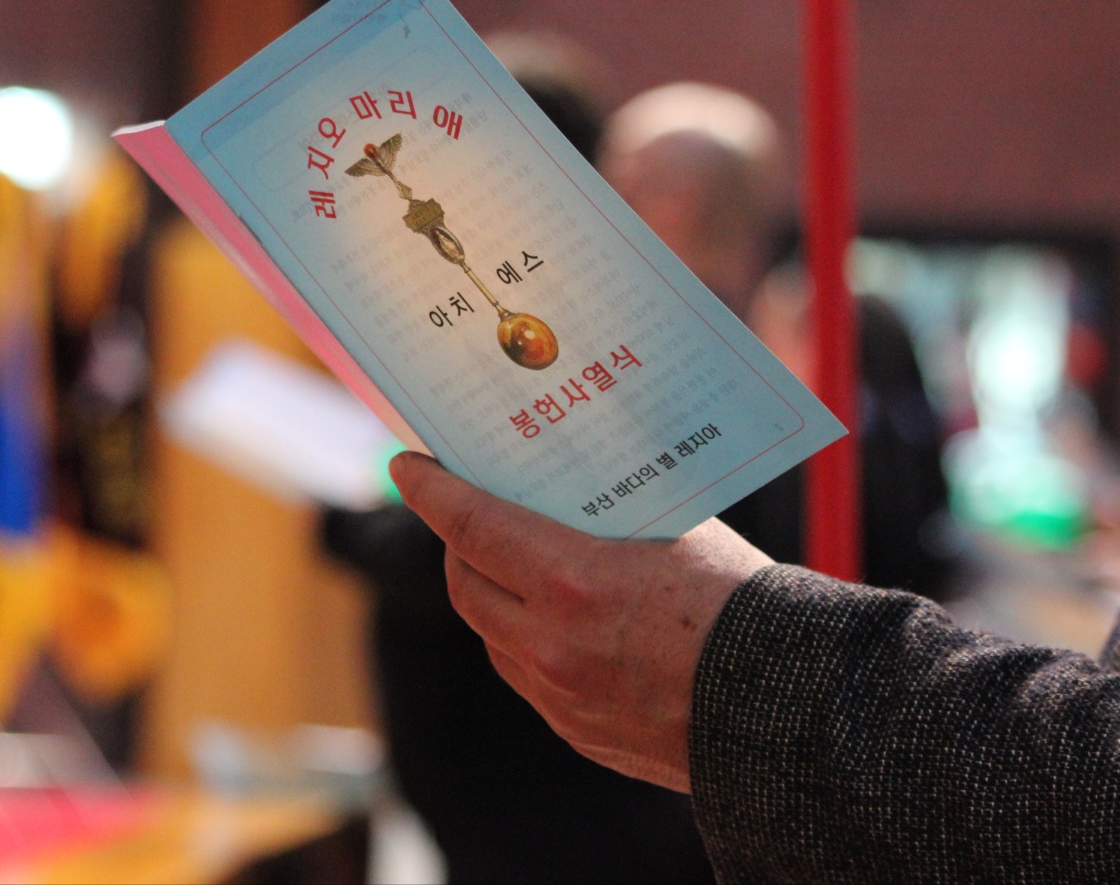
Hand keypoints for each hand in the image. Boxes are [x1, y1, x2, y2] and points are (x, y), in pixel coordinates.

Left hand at [389, 451, 771, 792]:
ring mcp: (559, 696)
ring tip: (508, 562)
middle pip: (466, 583)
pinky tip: (550, 620)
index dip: (431, 491)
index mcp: (573, 583)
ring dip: (489, 593)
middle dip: (457, 542)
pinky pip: (524, 676)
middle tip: (464, 510)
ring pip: (489, 633)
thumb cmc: (743, 605)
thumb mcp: (676, 532)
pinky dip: (523, 641)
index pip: (470, 525)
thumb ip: (612, 510)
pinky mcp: (577, 732)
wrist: (791, 710)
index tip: (407, 467)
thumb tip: (571, 479)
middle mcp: (551, 645)